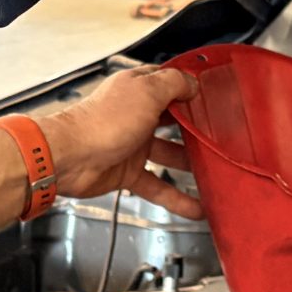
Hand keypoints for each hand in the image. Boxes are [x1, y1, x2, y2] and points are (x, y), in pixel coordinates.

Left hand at [33, 66, 202, 219]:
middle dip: (195, 127)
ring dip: (190, 163)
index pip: (169, 83)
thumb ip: (173, 84)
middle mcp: (135, 115)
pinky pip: (157, 185)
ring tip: (215, 170)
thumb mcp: (146, 92)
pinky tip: (195, 208)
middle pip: (172, 120)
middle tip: (221, 135)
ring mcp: (132, 144)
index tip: (214, 97)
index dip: (190, 88)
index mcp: (138, 90)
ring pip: (168, 154)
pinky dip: (176, 198)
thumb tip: (192, 83)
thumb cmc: (103, 121)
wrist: (70, 157)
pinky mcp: (127, 172)